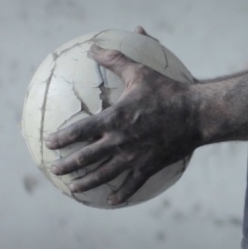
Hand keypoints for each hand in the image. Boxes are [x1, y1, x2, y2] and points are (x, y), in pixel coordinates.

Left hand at [45, 28, 201, 205]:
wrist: (197, 114)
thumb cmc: (169, 91)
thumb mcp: (141, 72)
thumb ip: (116, 59)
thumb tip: (94, 47)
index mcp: (114, 119)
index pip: (79, 131)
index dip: (62, 138)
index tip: (49, 142)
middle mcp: (120, 141)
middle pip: (85, 158)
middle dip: (67, 165)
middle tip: (54, 169)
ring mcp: (134, 156)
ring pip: (104, 174)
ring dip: (86, 183)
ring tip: (73, 189)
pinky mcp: (149, 166)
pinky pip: (132, 185)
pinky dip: (121, 195)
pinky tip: (111, 201)